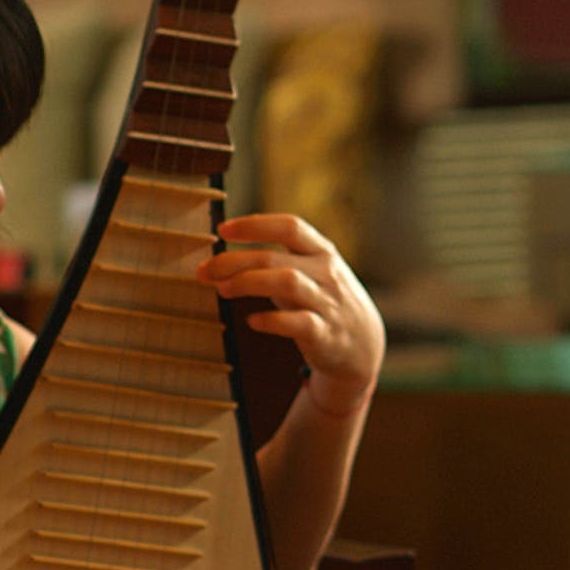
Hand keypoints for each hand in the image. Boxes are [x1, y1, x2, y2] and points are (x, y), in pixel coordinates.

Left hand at [197, 213, 384, 415]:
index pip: (289, 227)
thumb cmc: (323, 301)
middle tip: (205, 270)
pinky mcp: (325, 334)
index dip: (254, 225)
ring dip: (249, 283)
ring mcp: (327, 303)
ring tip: (223, 289)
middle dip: (234, 261)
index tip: (222, 229)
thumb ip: (273, 263)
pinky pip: (297, 323)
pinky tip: (252, 321)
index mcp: (321, 252)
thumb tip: (221, 261)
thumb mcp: (309, 273)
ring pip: (287, 283)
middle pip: (275, 257)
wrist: (364, 344)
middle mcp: (326, 273)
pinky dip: (271, 320)